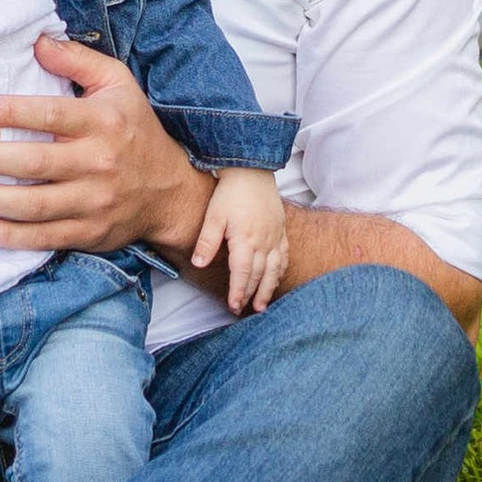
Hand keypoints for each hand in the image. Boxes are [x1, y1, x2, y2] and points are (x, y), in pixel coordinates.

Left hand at [0, 37, 202, 261]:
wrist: (169, 192)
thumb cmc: (134, 129)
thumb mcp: (118, 83)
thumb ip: (77, 60)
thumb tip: (37, 41)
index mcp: (102, 122)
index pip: (51, 115)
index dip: (11, 111)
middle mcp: (98, 163)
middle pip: (35, 163)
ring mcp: (93, 202)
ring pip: (34, 205)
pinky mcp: (89, 233)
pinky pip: (44, 238)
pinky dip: (9, 236)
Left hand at [192, 168, 289, 314]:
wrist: (252, 170)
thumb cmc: (231, 192)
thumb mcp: (214, 216)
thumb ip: (207, 242)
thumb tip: (197, 264)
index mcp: (246, 240)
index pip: (242, 273)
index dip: (237, 292)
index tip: (233, 306)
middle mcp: (264, 241)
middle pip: (259, 275)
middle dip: (251, 295)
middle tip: (244, 310)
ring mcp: (275, 236)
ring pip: (274, 269)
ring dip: (268, 288)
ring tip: (262, 305)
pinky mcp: (281, 230)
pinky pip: (284, 256)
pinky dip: (280, 271)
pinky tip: (275, 278)